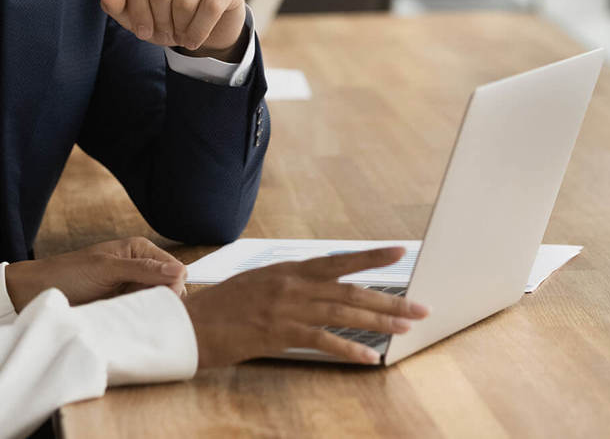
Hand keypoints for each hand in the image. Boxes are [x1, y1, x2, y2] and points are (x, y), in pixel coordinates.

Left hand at [4, 237, 186, 310]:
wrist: (37, 292)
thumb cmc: (68, 273)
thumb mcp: (106, 269)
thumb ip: (143, 269)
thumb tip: (179, 271)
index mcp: (139, 250)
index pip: (175, 269)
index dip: (173, 285)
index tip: (162, 299)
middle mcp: (139, 268)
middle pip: (170, 288)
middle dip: (162, 300)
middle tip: (142, 309)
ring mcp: (131, 288)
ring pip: (157, 304)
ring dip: (149, 312)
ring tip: (131, 316)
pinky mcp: (122, 306)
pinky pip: (141, 315)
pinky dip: (138, 320)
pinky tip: (129, 323)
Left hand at [100, 0, 247, 59]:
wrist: (204, 28)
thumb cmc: (165, 17)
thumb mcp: (136, 16)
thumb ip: (116, 4)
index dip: (136, 12)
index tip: (141, 31)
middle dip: (158, 22)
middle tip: (163, 36)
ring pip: (184, 2)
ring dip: (179, 29)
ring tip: (180, 35)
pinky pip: (209, 7)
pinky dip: (198, 31)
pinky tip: (194, 39)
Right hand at [183, 247, 429, 367]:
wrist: (189, 324)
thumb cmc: (221, 307)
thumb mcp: (257, 284)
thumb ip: (289, 285)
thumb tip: (318, 290)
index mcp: (287, 270)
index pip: (338, 261)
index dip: (371, 256)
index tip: (401, 250)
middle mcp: (290, 284)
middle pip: (349, 290)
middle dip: (388, 300)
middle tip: (420, 308)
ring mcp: (285, 308)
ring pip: (342, 313)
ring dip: (378, 323)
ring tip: (405, 329)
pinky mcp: (278, 333)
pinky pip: (322, 342)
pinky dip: (348, 350)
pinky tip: (368, 358)